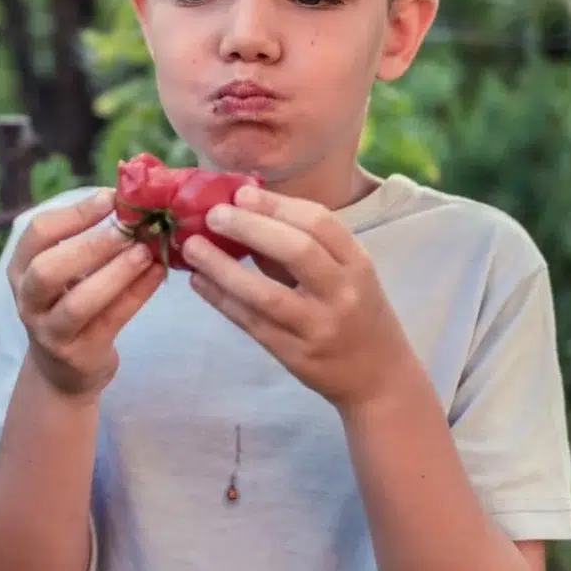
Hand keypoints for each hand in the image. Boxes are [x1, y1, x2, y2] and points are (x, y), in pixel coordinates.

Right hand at [7, 189, 166, 401]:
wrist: (64, 369)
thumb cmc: (69, 303)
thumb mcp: (67, 272)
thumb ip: (88, 240)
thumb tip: (133, 200)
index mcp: (21, 269)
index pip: (38, 233)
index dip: (75, 213)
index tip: (111, 197)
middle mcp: (28, 300)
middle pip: (47, 269)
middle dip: (89, 245)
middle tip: (127, 228)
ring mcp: (50, 331)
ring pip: (77, 303)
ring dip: (114, 274)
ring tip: (144, 251)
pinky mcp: (80, 354)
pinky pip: (110, 320)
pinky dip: (136, 294)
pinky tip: (157, 272)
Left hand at [181, 185, 408, 411]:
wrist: (379, 378)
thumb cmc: (358, 314)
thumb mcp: (347, 275)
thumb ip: (303, 249)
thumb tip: (246, 214)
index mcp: (358, 263)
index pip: (319, 223)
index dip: (277, 205)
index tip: (241, 193)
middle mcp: (342, 293)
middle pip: (296, 251)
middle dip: (249, 227)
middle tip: (214, 214)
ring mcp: (317, 327)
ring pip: (265, 294)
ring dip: (222, 267)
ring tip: (191, 247)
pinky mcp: (294, 354)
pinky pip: (251, 322)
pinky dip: (221, 299)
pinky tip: (199, 281)